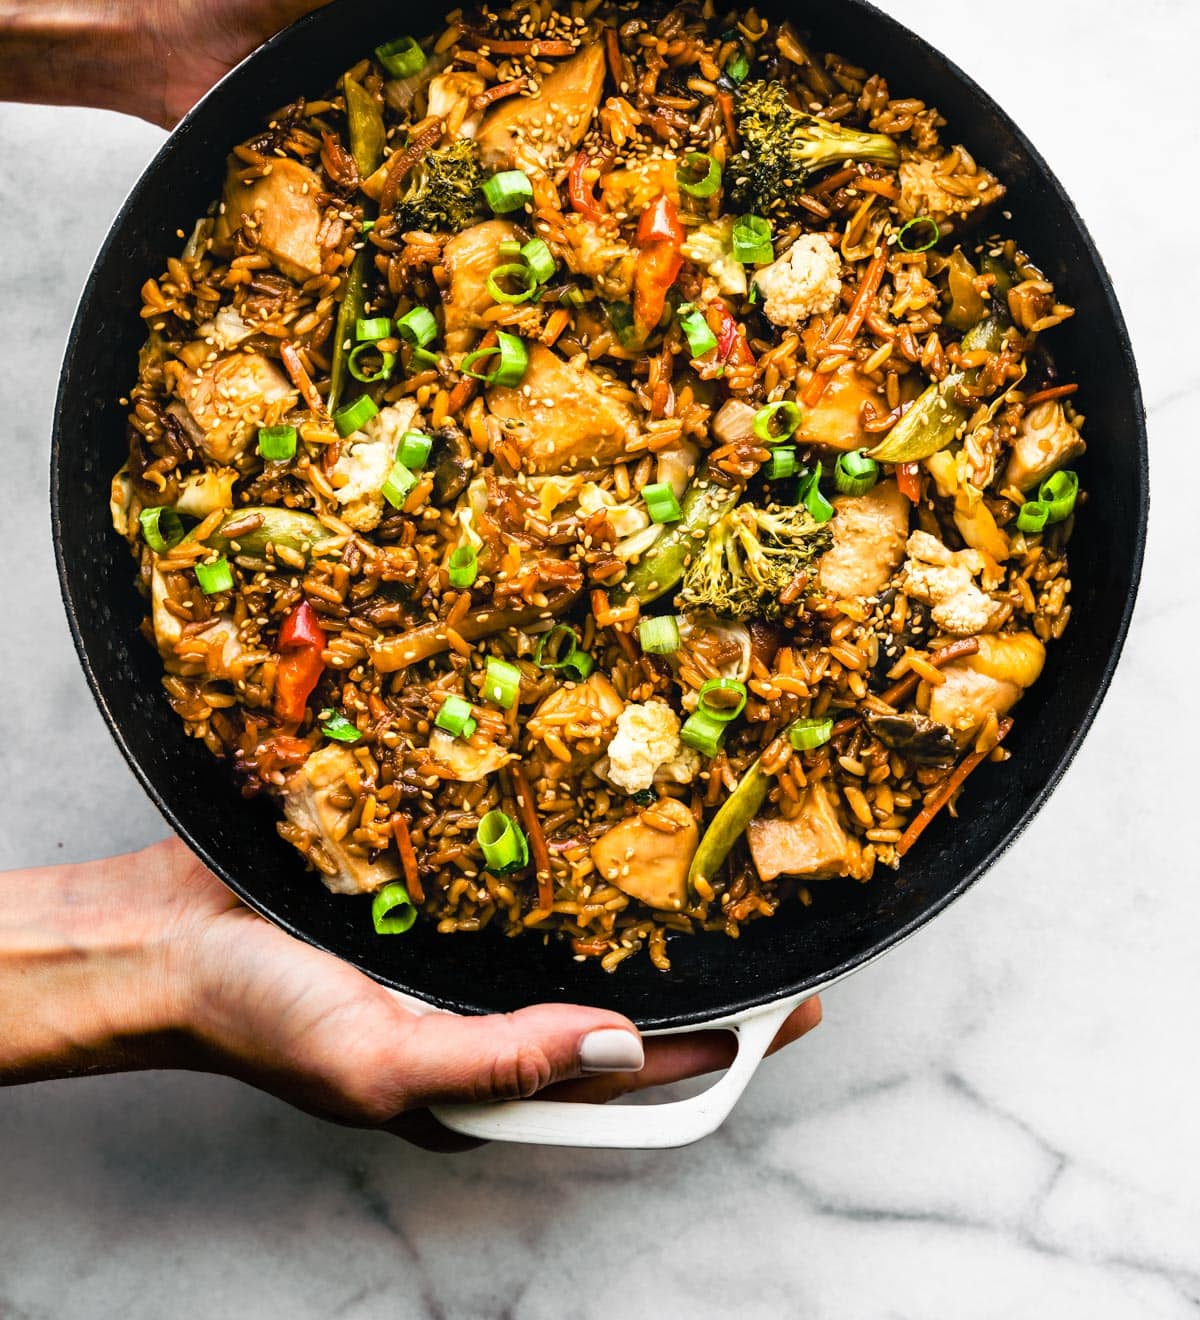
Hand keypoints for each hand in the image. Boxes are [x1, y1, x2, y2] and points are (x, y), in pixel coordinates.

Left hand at [0, 0, 808, 125]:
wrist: (172, 28)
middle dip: (717, 2)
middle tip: (801, 28)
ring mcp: (475, 52)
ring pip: (591, 63)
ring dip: (667, 83)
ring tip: (746, 111)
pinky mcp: (445, 119)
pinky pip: (528, 134)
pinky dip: (584, 156)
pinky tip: (626, 184)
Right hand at [0, 839, 821, 1149]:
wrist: (161, 934)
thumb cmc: (256, 1015)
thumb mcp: (385, 1063)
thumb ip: (506, 1060)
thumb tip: (623, 1043)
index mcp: (486, 1070)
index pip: (629, 1069)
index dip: (717, 1044)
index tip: (793, 1005)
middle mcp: (486, 1002)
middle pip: (620, 989)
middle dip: (700, 966)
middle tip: (777, 919)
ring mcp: (461, 936)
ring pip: (577, 922)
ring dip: (640, 898)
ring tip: (713, 856)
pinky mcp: (432, 873)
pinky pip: (515, 860)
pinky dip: (565, 841)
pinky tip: (600, 802)